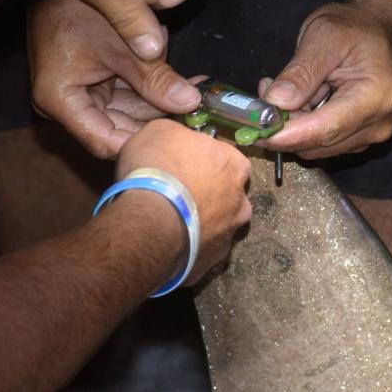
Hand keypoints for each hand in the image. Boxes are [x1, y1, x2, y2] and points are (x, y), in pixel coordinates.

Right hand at [29, 0, 201, 158]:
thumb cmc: (79, 6)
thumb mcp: (122, 47)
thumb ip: (155, 78)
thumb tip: (189, 102)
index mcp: (59, 100)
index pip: (105, 141)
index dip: (142, 142)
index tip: (176, 138)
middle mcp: (66, 105)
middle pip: (120, 128)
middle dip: (158, 118)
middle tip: (194, 112)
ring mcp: (80, 95)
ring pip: (128, 110)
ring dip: (160, 100)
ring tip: (194, 89)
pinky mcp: (93, 84)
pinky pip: (127, 93)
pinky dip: (152, 86)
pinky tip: (181, 80)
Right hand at [116, 120, 251, 283]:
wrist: (150, 223)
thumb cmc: (158, 169)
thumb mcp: (160, 130)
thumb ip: (178, 134)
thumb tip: (178, 138)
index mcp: (235, 164)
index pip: (226, 157)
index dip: (203, 160)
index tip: (184, 164)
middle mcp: (241, 201)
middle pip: (228, 193)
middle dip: (208, 193)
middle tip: (178, 193)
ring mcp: (230, 234)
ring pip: (218, 225)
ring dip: (201, 222)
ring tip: (172, 221)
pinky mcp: (213, 261)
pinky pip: (202, 250)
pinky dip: (190, 247)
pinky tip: (170, 242)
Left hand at [259, 0, 391, 159]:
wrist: (376, 31)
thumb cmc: (353, 28)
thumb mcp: (324, 37)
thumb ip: (301, 72)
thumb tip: (277, 102)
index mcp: (374, 97)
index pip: (325, 129)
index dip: (286, 135)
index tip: (254, 131)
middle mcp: (376, 124)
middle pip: (317, 143)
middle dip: (284, 126)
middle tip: (266, 92)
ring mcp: (368, 135)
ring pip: (314, 147)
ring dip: (291, 125)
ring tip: (286, 88)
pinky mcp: (357, 140)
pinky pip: (320, 144)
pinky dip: (301, 127)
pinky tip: (299, 100)